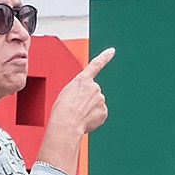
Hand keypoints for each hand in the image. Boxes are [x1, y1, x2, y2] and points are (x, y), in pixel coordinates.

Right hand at [35, 48, 114, 170]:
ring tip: (78, 115)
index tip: (112, 51)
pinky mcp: (104, 111)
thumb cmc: (62, 109)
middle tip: (76, 108)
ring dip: (89, 109)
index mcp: (83, 79)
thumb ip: (80, 91)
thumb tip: (92, 102)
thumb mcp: (67, 92)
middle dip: (87, 100)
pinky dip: (93, 118)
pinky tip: (85, 120)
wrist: (66, 123)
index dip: (105, 57)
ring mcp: (100, 99)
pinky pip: (99, 114)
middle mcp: (94, 87)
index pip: (96, 64)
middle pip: (93, 93)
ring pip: (96, 104)